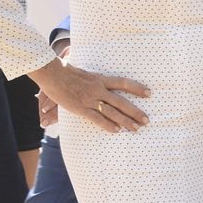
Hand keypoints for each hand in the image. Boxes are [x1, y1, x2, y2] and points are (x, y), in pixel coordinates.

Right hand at [32, 58, 149, 133]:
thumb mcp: (86, 73)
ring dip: (125, 121)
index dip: (137, 88)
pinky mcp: (81, 108)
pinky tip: (117, 131)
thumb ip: (95, 80)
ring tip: (136, 128)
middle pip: (122, 102)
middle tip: (147, 120)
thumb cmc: (66, 72)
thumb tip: (102, 82)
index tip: (149, 93)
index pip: (124, 83)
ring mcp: (90, 99)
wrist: (52, 73)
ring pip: (112, 112)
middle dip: (135, 112)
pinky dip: (108, 125)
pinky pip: (97, 118)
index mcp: (101, 79)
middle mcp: (99, 89)